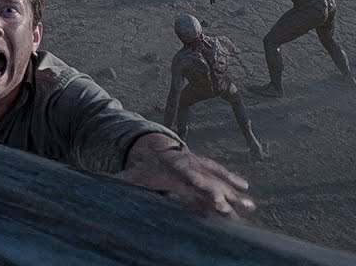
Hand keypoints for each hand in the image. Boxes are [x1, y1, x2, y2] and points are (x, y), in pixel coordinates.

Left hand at [119, 134, 254, 215]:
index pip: (186, 173)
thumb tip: (105, 183)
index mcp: (173, 166)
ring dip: (234, 192)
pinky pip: (223, 181)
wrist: (156, 150)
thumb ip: (121, 181)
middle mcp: (191, 165)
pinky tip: (248, 198)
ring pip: (220, 179)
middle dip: (218, 191)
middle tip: (228, 206)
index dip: (195, 181)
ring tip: (250, 205)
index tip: (205, 190)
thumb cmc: (144, 167)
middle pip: (206, 178)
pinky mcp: (207, 173)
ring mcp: (201, 168)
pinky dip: (234, 188)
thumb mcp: (132, 174)